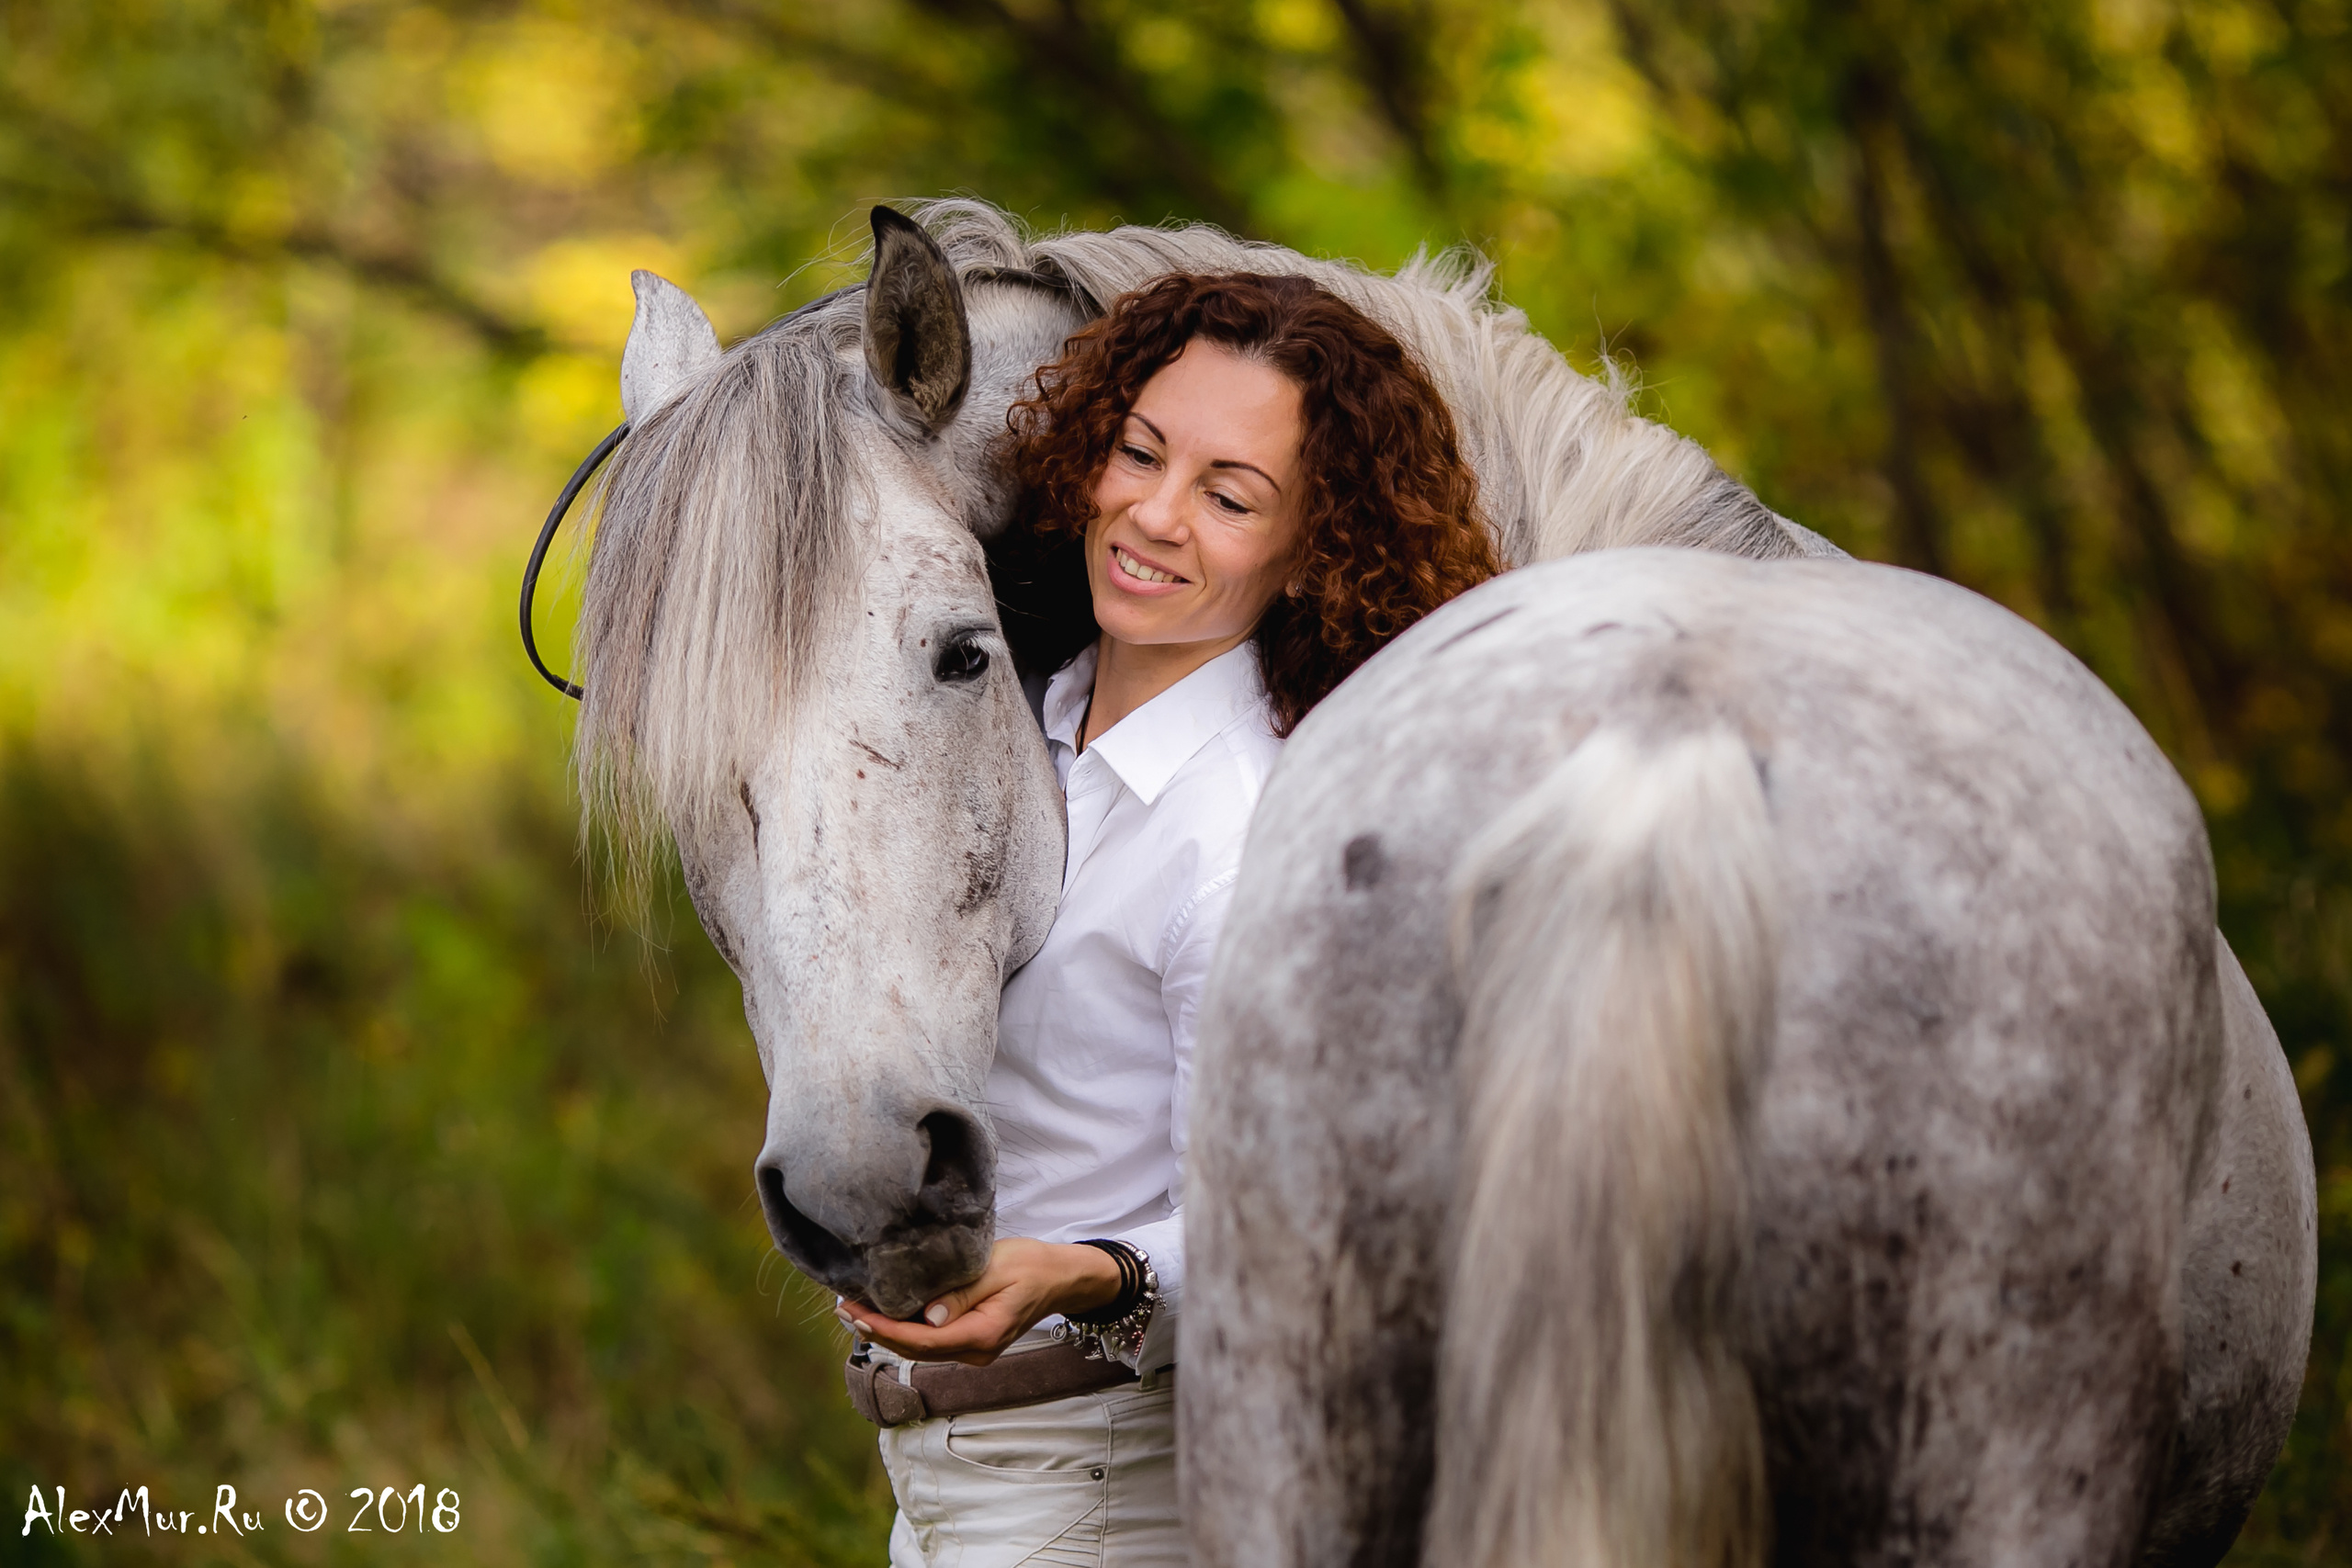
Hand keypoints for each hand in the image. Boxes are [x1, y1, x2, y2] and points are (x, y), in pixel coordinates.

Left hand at [837, 1238, 1122, 1365]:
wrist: (1059, 1276)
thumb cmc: (1030, 1265)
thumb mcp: (997, 1269)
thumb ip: (962, 1294)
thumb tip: (928, 1317)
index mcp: (982, 1335)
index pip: (922, 1339)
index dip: (884, 1328)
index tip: (855, 1311)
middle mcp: (975, 1351)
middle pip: (915, 1348)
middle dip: (876, 1330)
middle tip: (842, 1308)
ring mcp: (972, 1350)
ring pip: (919, 1347)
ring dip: (885, 1331)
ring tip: (852, 1310)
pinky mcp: (969, 1341)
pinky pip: (930, 1341)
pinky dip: (903, 1328)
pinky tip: (883, 1313)